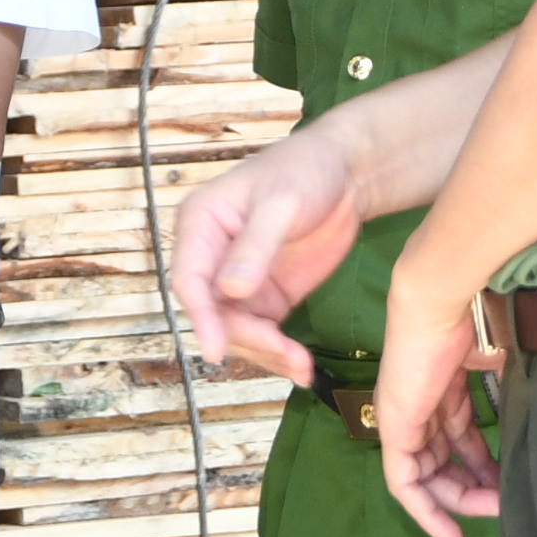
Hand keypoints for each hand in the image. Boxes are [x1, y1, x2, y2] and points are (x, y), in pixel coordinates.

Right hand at [171, 128, 366, 386]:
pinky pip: (263, 333)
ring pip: (237, 331)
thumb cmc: (307, 170)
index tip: (215, 351)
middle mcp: (212, 257)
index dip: (200, 318)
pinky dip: (279, 353)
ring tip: (302, 365)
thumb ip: (256, 246)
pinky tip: (302, 367)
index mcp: (201, 224)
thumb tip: (230, 290)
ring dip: (265, 353)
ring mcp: (239, 281)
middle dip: (246, 339)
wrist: (347, 172)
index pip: (189, 280)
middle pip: (213, 314)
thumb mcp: (282, 203)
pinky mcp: (267, 296)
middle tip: (286, 353)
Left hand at [371, 265, 506, 536]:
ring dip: (460, 501)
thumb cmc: (478, 317)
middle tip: (506, 505)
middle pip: (442, 462)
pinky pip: (404, 483)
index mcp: (442, 387)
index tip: (508, 490)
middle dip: (475, 488)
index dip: (482, 467)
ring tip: (495, 512)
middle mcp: (419, 406)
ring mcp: (402, 417)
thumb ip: (514, 393)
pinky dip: (425, 511)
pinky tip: (450, 534)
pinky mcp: (394, 428)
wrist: (445, 296)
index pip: (459, 439)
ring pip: (426, 478)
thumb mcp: (503, 363)